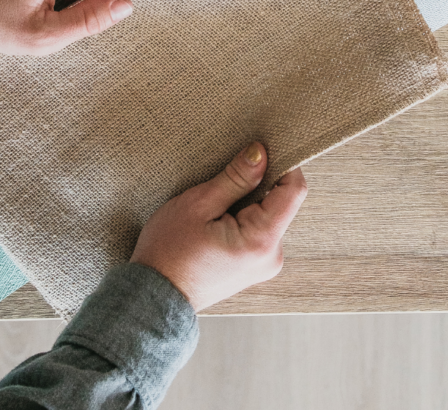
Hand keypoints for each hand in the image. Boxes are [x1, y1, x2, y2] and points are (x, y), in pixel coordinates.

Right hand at [130, 142, 306, 310]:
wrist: (153, 299)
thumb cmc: (169, 253)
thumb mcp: (198, 204)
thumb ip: (235, 177)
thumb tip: (261, 152)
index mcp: (262, 241)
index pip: (294, 190)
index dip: (283, 163)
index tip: (262, 148)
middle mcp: (271, 255)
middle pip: (281, 201)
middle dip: (257, 183)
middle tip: (225, 178)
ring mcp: (263, 263)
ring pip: (268, 213)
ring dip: (247, 200)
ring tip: (215, 205)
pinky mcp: (253, 265)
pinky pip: (258, 229)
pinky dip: (242, 215)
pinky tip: (217, 219)